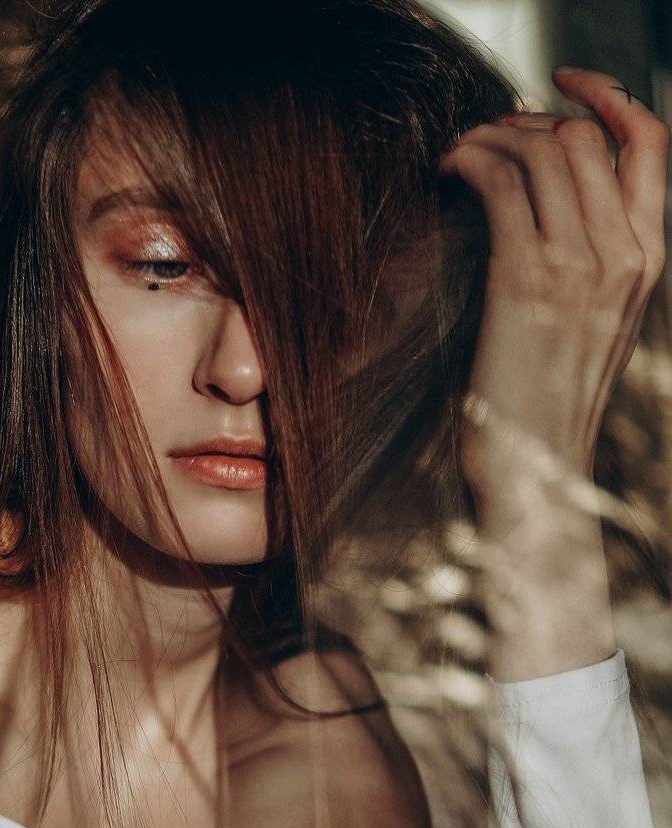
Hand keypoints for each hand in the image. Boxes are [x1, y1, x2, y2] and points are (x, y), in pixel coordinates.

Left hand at [437, 66, 668, 493]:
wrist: (535, 472)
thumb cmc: (547, 405)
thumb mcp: (593, 324)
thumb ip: (594, 262)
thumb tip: (552, 201)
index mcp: (648, 259)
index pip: (649, 141)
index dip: (606, 95)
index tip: (560, 85)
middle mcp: (624, 254)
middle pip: (585, 135)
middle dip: (528, 120)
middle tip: (485, 138)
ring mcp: (579, 265)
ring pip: (543, 149)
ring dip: (490, 136)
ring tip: (459, 155)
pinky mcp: (526, 280)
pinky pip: (502, 182)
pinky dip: (470, 160)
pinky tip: (447, 173)